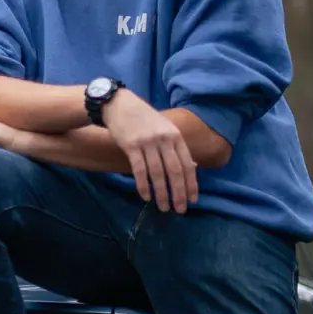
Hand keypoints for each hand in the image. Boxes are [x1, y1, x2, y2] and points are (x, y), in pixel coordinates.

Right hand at [103, 90, 197, 212]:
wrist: (120, 104)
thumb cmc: (144, 119)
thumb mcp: (165, 129)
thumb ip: (177, 147)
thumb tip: (192, 167)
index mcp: (175, 136)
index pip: (187, 164)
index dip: (191, 184)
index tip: (193, 200)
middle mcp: (164, 139)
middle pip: (175, 171)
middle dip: (178, 193)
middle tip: (179, 209)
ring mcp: (147, 142)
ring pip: (158, 173)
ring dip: (161, 193)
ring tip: (163, 207)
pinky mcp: (131, 146)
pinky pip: (139, 170)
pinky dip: (143, 185)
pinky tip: (145, 196)